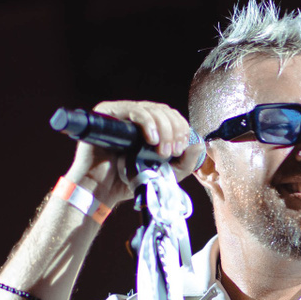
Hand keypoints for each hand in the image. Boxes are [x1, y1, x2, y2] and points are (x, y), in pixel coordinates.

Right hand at [67, 101, 206, 207]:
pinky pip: (134, 110)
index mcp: (149, 125)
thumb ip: (186, 161)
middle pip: (165, 110)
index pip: (172, 116)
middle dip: (174, 130)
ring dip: (164, 129)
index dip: (181, 129)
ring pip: (153, 109)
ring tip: (162, 152)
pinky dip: (148, 123)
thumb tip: (198, 142)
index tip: (180, 150)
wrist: (101, 190)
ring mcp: (122, 112)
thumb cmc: (129, 181)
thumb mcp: (166, 174)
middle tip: (172, 152)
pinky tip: (152, 140)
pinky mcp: (108, 113)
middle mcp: (136, 115)